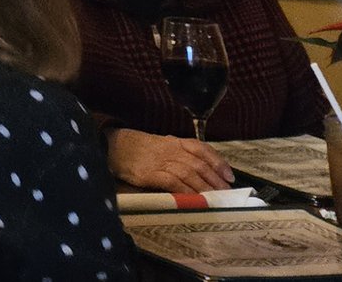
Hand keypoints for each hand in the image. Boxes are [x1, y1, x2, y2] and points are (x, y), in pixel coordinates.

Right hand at [108, 128, 234, 191]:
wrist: (112, 145)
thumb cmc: (137, 147)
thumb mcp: (159, 145)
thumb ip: (177, 154)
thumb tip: (201, 171)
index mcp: (173, 141)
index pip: (201, 148)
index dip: (218, 161)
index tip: (230, 175)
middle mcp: (170, 150)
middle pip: (198, 164)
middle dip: (215, 179)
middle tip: (227, 192)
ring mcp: (160, 162)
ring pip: (189, 173)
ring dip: (205, 187)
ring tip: (216, 199)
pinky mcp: (150, 174)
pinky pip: (173, 182)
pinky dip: (186, 191)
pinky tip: (194, 199)